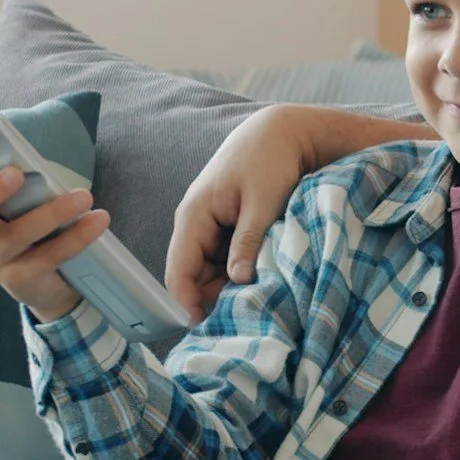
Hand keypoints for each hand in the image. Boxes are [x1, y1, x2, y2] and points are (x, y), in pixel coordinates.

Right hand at [0, 153, 112, 322]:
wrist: (48, 282)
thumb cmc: (32, 227)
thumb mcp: (20, 203)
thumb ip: (20, 184)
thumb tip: (37, 162)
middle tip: (16, 174)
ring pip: (16, 235)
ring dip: (51, 212)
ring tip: (83, 197)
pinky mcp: (19, 280)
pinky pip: (49, 256)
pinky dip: (77, 236)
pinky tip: (97, 220)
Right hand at [166, 106, 317, 320]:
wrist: (281, 131)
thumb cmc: (270, 160)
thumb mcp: (263, 202)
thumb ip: (247, 242)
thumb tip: (237, 281)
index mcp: (193, 215)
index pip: (178, 270)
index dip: (188, 302)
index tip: (208, 328)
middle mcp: (195, 223)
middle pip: (194, 276)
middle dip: (215, 298)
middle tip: (246, 316)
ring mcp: (210, 226)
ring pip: (211, 271)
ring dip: (230, 286)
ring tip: (258, 300)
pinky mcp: (227, 227)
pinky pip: (225, 259)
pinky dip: (240, 271)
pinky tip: (261, 280)